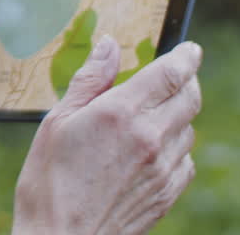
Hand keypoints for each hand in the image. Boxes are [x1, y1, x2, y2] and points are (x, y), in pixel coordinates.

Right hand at [13, 36, 202, 234]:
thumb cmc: (48, 180)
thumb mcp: (57, 121)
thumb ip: (90, 79)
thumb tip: (110, 45)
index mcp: (121, 112)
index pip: (172, 73)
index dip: (187, 56)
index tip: (191, 49)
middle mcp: (150, 137)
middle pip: (190, 97)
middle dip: (187, 80)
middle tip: (176, 75)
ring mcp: (163, 168)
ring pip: (188, 128)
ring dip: (178, 115)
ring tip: (152, 116)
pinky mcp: (167, 194)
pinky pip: (185, 160)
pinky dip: (176, 148)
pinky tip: (152, 150)